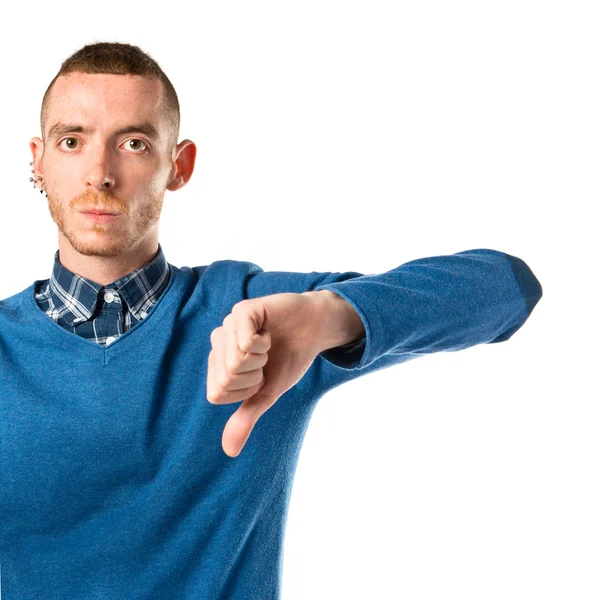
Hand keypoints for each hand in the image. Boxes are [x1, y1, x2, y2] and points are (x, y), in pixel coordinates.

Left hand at [207, 292, 326, 457]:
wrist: (315, 330)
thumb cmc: (289, 358)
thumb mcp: (268, 393)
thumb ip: (247, 416)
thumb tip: (229, 451)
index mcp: (219, 363)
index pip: (217, 393)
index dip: (246, 390)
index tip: (261, 375)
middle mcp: (219, 343)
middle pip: (225, 378)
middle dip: (254, 375)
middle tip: (266, 358)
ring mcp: (229, 325)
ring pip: (233, 361)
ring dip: (260, 358)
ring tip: (268, 344)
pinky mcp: (243, 311)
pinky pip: (243, 340)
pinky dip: (262, 344)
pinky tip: (268, 333)